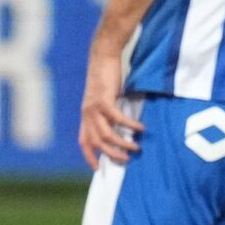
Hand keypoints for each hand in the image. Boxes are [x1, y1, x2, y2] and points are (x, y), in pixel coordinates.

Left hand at [77, 43, 143, 168]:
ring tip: (136, 148)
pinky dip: (130, 125)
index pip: (84, 141)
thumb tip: (119, 128)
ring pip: (106, 134)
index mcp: (86, 115)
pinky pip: (118, 118)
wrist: (103, 56)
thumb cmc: (106, 77)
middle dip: (111, 154)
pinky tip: (140, 129)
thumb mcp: (104, 99)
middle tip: (125, 160)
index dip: (89, 156)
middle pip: (97, 142)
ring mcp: (94, 107)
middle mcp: (87, 113)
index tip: (98, 168)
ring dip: (121, 144)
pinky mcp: (104, 99)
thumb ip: (107, 114)